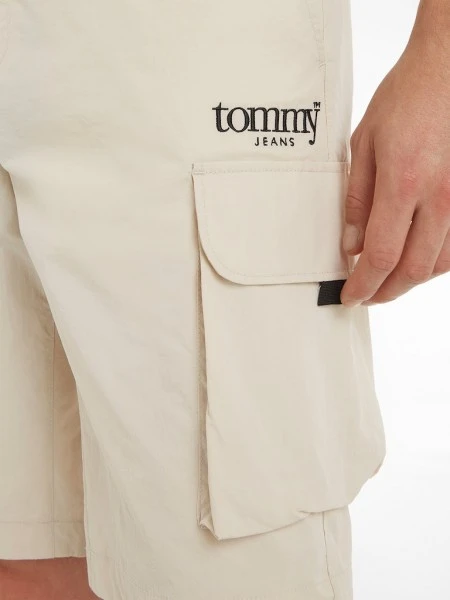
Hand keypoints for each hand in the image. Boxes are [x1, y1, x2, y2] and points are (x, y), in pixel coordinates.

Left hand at [340, 3, 449, 306]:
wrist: (448, 70)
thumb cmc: (406, 99)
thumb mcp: (363, 145)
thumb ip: (356, 200)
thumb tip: (350, 244)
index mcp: (404, 183)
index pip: (381, 256)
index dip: (363, 285)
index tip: (350, 295)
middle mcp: (439, 197)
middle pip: (413, 270)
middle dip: (386, 292)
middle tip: (367, 294)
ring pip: (439, 264)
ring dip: (410, 280)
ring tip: (387, 280)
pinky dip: (434, 263)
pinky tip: (417, 259)